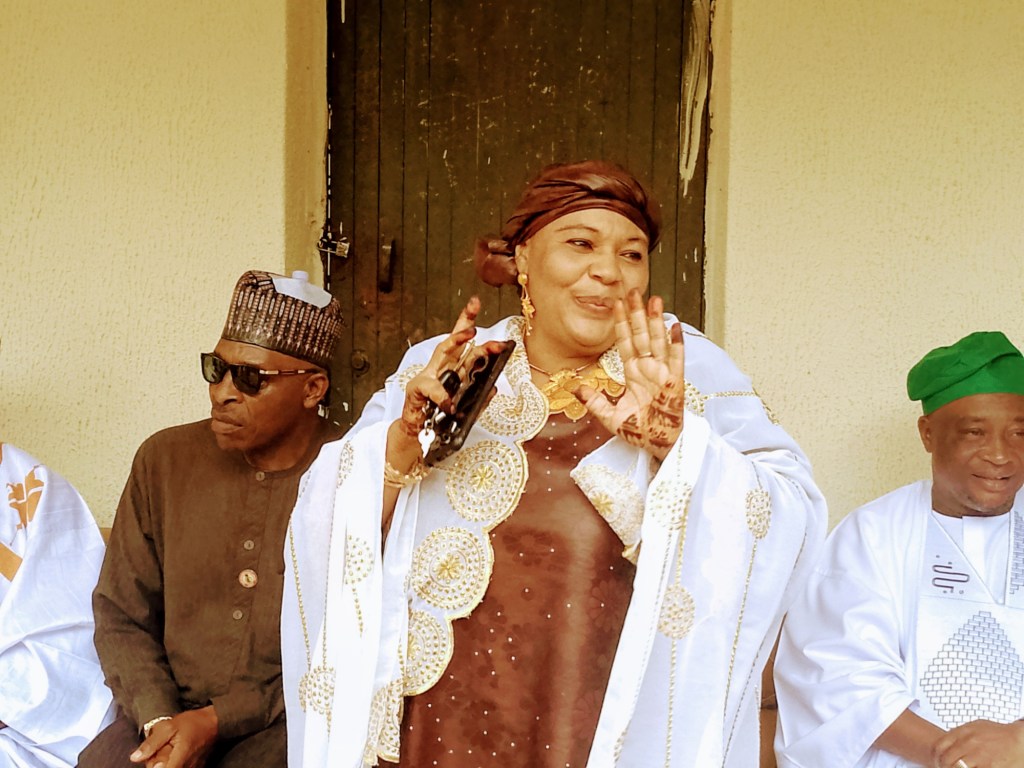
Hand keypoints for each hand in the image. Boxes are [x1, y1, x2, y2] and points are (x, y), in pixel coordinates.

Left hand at [130, 707, 218, 767]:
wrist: (214, 721)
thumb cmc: (192, 722)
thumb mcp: (169, 727)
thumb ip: (152, 743)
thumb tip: (134, 758)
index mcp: (180, 758)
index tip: (154, 760)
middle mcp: (187, 767)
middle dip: (157, 765)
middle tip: (158, 752)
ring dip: (166, 763)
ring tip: (167, 751)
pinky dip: (174, 763)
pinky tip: (174, 754)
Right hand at [396, 297, 481, 449]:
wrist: (420, 437)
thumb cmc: (441, 419)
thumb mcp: (466, 410)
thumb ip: (480, 400)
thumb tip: (493, 388)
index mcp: (454, 369)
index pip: (462, 343)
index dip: (467, 321)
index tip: (476, 302)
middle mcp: (441, 368)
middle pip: (453, 341)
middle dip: (467, 326)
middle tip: (483, 321)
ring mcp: (428, 376)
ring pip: (443, 352)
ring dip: (458, 340)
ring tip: (473, 335)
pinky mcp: (417, 390)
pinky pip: (432, 388)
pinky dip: (442, 396)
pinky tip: (450, 403)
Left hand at [577, 289, 684, 461]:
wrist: (657, 445)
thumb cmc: (638, 430)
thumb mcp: (609, 416)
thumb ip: (593, 401)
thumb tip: (575, 388)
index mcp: (633, 374)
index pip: (625, 342)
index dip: (620, 323)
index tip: (616, 303)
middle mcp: (647, 369)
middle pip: (640, 335)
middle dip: (636, 313)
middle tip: (633, 290)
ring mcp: (661, 373)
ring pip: (657, 341)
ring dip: (655, 320)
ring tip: (654, 299)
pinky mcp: (674, 382)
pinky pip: (676, 359)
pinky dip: (676, 342)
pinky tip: (674, 325)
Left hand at [932, 719, 1023, 767]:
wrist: (1020, 741)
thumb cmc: (999, 734)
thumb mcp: (976, 727)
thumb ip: (959, 732)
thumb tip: (945, 739)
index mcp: (964, 733)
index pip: (939, 747)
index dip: (937, 758)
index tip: (939, 762)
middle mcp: (970, 743)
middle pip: (946, 761)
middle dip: (945, 767)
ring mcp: (980, 756)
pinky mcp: (990, 767)